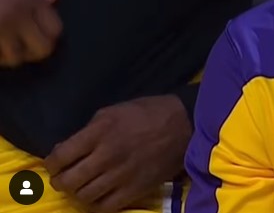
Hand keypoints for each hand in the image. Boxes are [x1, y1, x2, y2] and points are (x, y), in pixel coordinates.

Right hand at [0, 0, 61, 66]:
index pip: (55, 28)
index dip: (51, 35)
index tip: (42, 34)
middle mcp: (17, 16)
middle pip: (41, 49)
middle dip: (35, 51)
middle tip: (25, 46)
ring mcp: (0, 30)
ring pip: (15, 58)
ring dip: (11, 55)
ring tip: (5, 45)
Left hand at [45, 95, 191, 212]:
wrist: (181, 125)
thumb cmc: (145, 112)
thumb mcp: (112, 111)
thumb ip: (89, 130)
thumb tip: (67, 148)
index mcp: (100, 131)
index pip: (62, 155)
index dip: (51, 163)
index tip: (52, 163)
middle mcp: (106, 155)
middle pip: (70, 180)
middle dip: (60, 180)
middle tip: (62, 177)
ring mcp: (120, 176)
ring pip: (84, 196)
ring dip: (77, 192)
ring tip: (79, 186)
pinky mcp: (134, 191)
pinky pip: (105, 207)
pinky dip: (96, 203)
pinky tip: (97, 195)